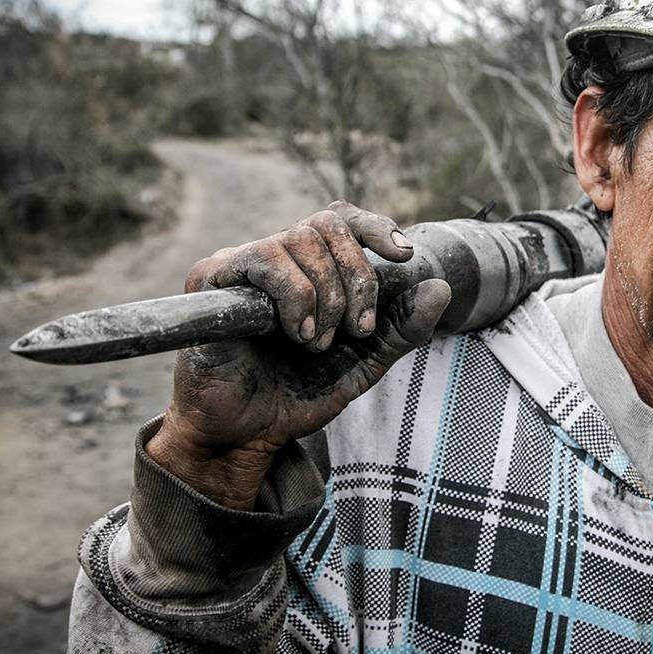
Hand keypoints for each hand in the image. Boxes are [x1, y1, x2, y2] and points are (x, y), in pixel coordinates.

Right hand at [146, 201, 450, 509]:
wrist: (249, 434)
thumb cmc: (299, 394)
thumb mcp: (365, 361)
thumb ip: (403, 327)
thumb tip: (440, 287)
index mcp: (311, 268)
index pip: (343, 220)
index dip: (376, 227)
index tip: (403, 254)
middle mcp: (276, 257)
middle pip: (329, 223)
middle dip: (358, 276)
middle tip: (358, 328)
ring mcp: (243, 263)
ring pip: (302, 239)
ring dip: (326, 298)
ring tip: (316, 343)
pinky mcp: (212, 277)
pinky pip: (269, 261)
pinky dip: (296, 299)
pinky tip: (297, 334)